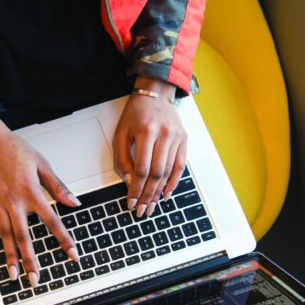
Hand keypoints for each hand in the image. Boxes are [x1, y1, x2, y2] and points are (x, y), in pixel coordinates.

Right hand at [0, 117, 79, 286]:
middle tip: (36, 279)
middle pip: (25, 237)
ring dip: (10, 257)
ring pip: (6, 236)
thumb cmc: (14, 148)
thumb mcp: (42, 163)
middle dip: (31, 260)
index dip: (64, 239)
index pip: (52, 221)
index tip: (72, 254)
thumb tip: (74, 202)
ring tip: (14, 275)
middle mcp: (14, 201)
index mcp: (31, 192)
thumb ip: (58, 186)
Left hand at [113, 78, 186, 216]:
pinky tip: (166, 193)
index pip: (141, 169)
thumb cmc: (135, 114)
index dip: (136, 188)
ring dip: (159, 192)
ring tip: (152, 205)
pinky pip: (180, 166)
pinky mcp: (184, 140)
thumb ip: (122, 158)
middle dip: (148, 195)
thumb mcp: (121, 133)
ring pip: (168, 172)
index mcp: (146, 131)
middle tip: (142, 210)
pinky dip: (173, 182)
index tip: (132, 201)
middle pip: (157, 173)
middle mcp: (164, 134)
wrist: (155, 94)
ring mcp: (177, 137)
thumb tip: (129, 181)